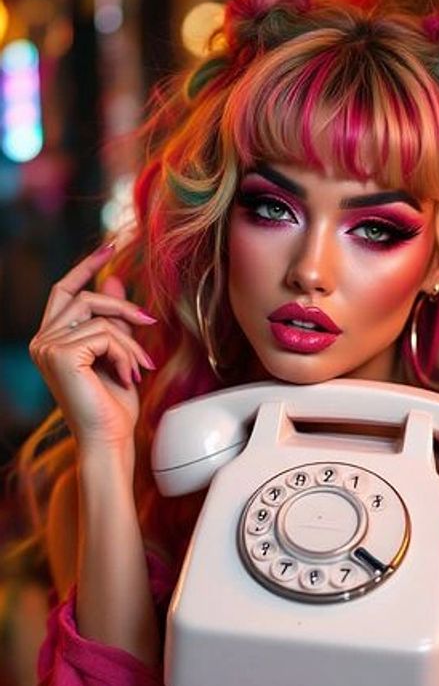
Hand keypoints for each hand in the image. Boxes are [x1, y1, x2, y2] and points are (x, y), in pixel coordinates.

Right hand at [29, 243, 156, 447]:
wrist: (109, 439)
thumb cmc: (113, 404)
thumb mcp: (117, 353)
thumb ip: (112, 319)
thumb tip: (113, 279)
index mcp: (50, 339)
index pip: (65, 291)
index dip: (86, 267)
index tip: (110, 246)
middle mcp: (41, 341)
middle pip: (86, 298)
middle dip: (123, 308)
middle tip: (150, 322)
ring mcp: (46, 347)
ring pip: (101, 319)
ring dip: (129, 342)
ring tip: (140, 368)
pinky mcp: (60, 354)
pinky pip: (105, 335)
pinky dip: (125, 353)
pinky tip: (129, 376)